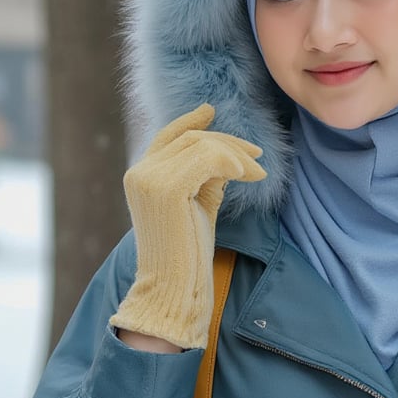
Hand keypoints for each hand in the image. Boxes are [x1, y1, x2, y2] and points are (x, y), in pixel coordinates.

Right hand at [110, 104, 265, 348]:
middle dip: (229, 143)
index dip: (190, 121)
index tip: (211, 110)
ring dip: (237, 156)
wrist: (173, 287)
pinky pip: (207, 159)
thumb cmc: (187, 254)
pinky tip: (248, 176)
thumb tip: (226, 156)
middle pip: (191, 139)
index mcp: (140, 176)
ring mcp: (149, 179)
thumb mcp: (197, 205)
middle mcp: (139, 173)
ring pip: (202, 146)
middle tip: (258, 156)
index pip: (167, 136)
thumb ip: (203, 178)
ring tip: (258, 174)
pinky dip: (231, 163)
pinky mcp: (166, 189)